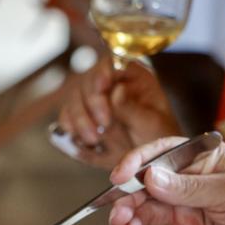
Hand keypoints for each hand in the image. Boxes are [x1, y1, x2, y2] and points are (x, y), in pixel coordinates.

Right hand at [58, 58, 178, 169]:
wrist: (150, 160)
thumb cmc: (158, 138)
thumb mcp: (152, 124)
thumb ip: (133, 109)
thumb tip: (116, 90)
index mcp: (132, 77)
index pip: (111, 64)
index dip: (102, 73)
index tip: (102, 87)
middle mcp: (109, 84)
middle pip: (87, 82)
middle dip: (91, 104)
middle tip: (104, 124)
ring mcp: (92, 101)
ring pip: (73, 100)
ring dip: (79, 120)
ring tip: (93, 139)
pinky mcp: (81, 119)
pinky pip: (66, 119)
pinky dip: (69, 128)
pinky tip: (82, 140)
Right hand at [108, 137, 224, 224]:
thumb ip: (188, 187)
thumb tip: (149, 178)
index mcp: (197, 161)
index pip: (158, 155)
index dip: (135, 164)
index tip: (118, 178)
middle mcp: (186, 185)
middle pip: (146, 188)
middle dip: (128, 201)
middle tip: (117, 216)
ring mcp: (186, 212)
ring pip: (150, 215)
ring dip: (136, 224)